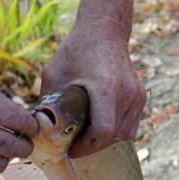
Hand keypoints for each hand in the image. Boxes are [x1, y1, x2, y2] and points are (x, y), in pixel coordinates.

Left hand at [42, 0, 146, 157]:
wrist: (104, 31)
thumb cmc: (76, 50)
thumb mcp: (54, 74)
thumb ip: (47, 102)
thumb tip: (37, 131)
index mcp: (106, 87)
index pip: (102, 131)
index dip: (85, 147)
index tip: (69, 148)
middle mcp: (126, 93)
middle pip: (111, 137)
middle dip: (90, 146)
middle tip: (72, 145)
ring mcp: (137, 96)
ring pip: (123, 135)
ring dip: (103, 140)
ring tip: (84, 135)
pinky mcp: (140, 98)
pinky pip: (130, 127)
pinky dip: (114, 132)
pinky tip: (98, 126)